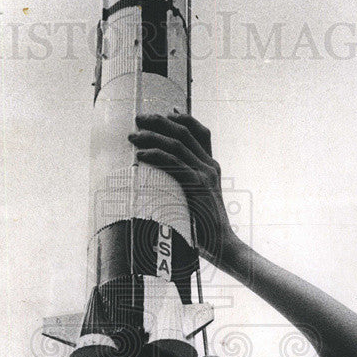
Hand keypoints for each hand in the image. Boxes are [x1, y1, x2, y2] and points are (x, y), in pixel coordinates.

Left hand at [128, 111, 234, 263]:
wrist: (224, 246)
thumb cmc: (206, 230)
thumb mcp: (198, 202)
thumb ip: (187, 189)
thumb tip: (166, 187)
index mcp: (212, 168)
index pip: (201, 133)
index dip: (185, 118)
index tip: (168, 110)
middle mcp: (210, 166)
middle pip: (185, 132)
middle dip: (160, 121)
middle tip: (139, 118)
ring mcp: (205, 174)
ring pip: (176, 144)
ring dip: (151, 136)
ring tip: (132, 136)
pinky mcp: (196, 186)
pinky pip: (173, 163)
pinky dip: (155, 156)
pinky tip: (140, 155)